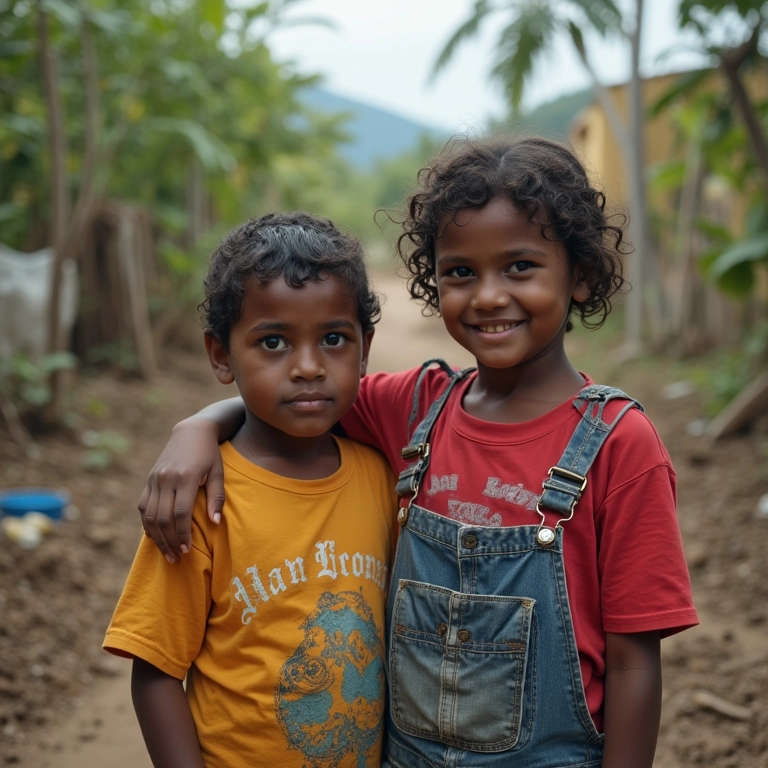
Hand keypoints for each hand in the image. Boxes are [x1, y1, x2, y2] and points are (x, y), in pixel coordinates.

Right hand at [138, 417, 223, 562]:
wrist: (191, 432)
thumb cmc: (209, 454)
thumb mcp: (218, 473)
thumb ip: (216, 498)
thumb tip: (215, 523)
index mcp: (185, 477)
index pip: (180, 513)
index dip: (182, 534)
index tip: (187, 550)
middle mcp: (166, 479)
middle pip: (162, 518)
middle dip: (169, 541)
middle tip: (177, 558)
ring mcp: (154, 479)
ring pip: (149, 515)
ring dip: (157, 538)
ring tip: (167, 554)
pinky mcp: (149, 480)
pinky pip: (143, 507)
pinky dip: (147, 525)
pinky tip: (155, 537)